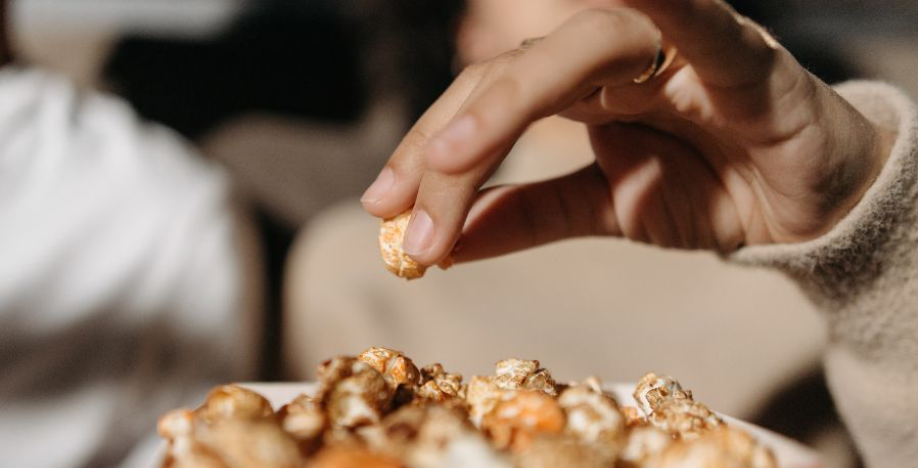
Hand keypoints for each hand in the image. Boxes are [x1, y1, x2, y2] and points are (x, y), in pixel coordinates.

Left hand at [361, 0, 891, 265]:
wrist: (810, 211)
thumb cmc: (712, 191)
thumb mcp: (603, 213)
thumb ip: (526, 218)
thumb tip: (443, 243)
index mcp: (579, 88)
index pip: (486, 107)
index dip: (430, 153)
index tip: (383, 209)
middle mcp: (613, 58)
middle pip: (509, 80)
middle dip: (447, 146)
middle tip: (399, 213)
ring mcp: (671, 49)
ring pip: (571, 52)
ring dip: (504, 105)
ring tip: (448, 163)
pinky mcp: (735, 54)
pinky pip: (690, 19)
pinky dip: (659, 1)